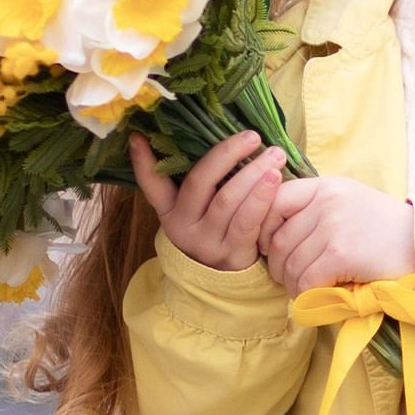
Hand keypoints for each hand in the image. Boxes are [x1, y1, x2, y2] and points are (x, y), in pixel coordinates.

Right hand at [132, 132, 286, 273]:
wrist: (227, 280)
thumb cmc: (217, 229)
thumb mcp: (197, 210)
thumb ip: (197, 181)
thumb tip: (204, 134)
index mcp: (170, 210)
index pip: (152, 184)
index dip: (142, 162)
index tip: (137, 136)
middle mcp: (183, 225)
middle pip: (200, 182)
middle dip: (226, 154)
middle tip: (251, 136)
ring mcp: (207, 240)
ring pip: (228, 200)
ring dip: (253, 173)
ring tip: (274, 155)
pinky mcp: (232, 252)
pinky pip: (248, 221)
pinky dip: (263, 197)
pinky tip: (276, 179)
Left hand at [254, 171, 414, 296]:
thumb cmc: (385, 230)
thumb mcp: (349, 203)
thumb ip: (315, 208)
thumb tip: (271, 233)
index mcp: (326, 186)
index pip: (275, 201)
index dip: (264, 229)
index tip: (269, 248)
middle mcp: (327, 201)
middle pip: (278, 240)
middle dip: (277, 267)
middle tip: (288, 279)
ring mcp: (334, 226)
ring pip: (290, 264)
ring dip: (292, 284)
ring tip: (305, 289)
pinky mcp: (342, 253)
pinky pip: (306, 280)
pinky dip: (307, 294)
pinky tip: (319, 295)